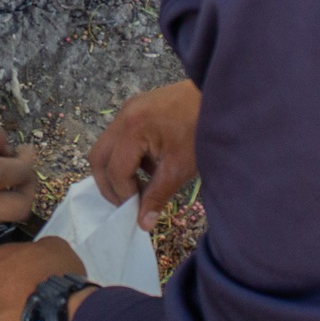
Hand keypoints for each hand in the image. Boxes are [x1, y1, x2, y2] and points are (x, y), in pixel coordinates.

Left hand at [0, 238, 88, 320]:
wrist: (59, 313)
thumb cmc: (57, 274)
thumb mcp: (56, 247)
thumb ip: (40, 250)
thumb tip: (39, 258)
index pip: (2, 258)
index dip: (19, 267)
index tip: (34, 274)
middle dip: (13, 292)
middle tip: (35, 298)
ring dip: (13, 315)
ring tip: (36, 320)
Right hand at [89, 80, 200, 229]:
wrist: (220, 96)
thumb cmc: (202, 131)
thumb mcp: (180, 168)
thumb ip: (157, 196)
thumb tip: (142, 224)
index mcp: (132, 128)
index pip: (115, 171)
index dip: (124, 195)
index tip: (139, 210)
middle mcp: (123, 116)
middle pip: (98, 159)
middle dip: (110, 186)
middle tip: (129, 204)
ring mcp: (127, 109)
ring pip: (106, 149)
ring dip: (118, 172)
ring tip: (142, 187)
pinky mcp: (135, 108)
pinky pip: (119, 138)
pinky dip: (127, 158)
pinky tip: (150, 168)